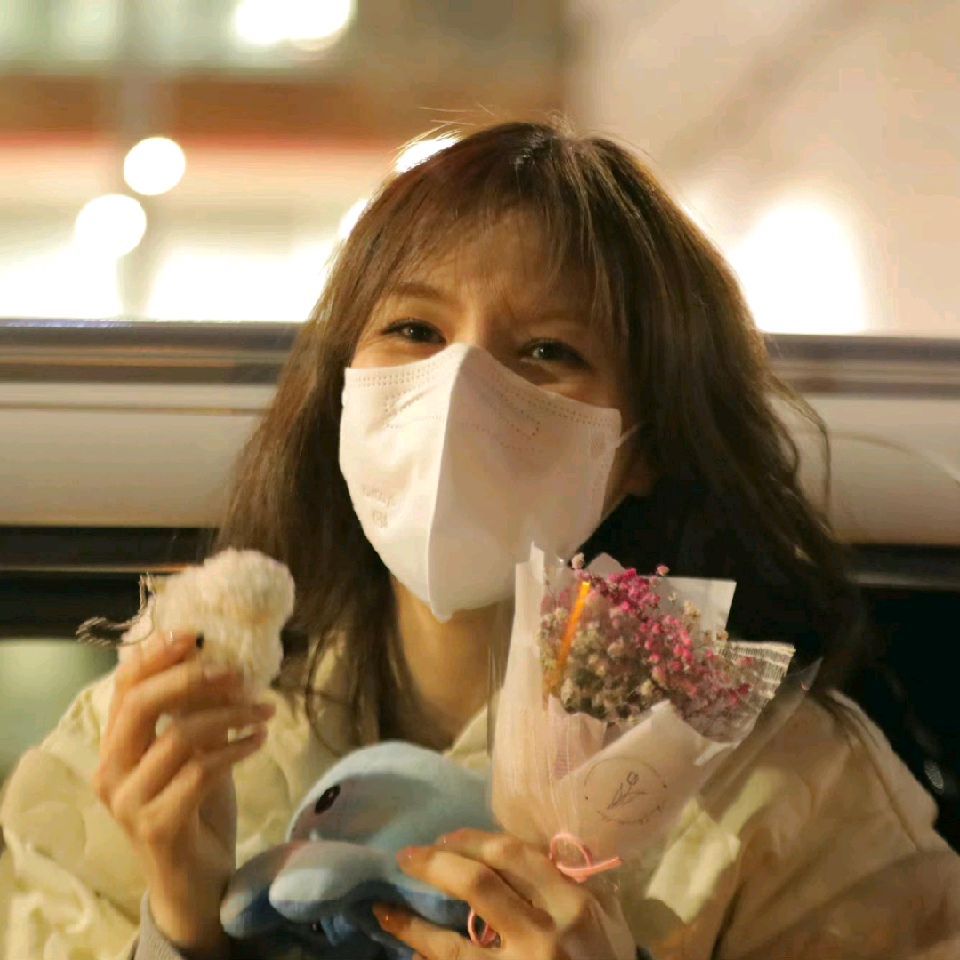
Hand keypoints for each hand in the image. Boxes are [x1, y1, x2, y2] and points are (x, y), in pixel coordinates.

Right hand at [93, 630, 274, 958]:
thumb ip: (198, 713)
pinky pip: (200, 772)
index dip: (158, 656)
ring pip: (179, 737)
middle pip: (141, 705)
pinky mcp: (155, 826)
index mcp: (116, 746)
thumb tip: (223, 663)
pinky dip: (236, 749)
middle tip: (238, 673)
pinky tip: (260, 741)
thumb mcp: (198, 751)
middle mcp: (111, 772)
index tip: (196, 635)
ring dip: (231, 716)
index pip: (126, 688)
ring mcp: (129, 802)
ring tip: (265, 711)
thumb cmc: (197, 807)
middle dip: (193, 679)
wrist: (198, 880)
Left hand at [374, 828, 636, 959]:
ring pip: (451, 946)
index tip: (446, 836)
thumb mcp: (609, 921)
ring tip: (384, 911)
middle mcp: (544, 938)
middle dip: (436, 864)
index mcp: (571, 906)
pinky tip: (405, 951)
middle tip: (407, 856)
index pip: (514, 855)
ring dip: (412, 925)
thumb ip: (580, 883)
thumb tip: (547, 846)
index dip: (473, 840)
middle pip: (478, 886)